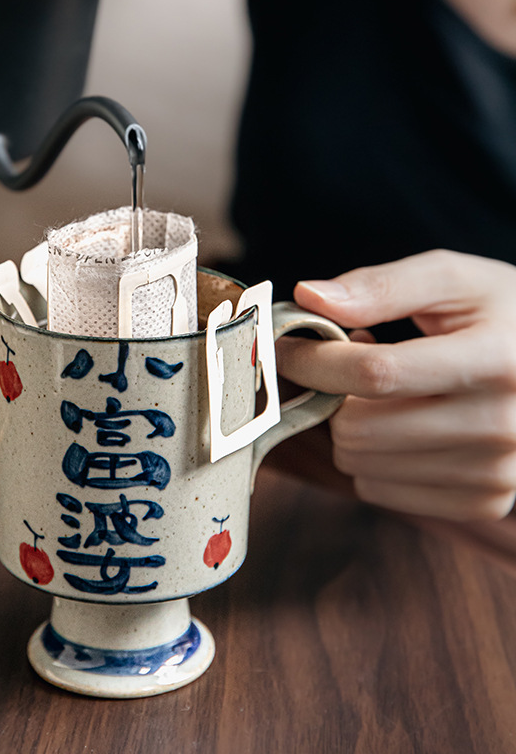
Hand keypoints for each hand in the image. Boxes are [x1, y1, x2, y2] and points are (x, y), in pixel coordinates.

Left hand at [277, 249, 515, 520]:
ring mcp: (496, 472)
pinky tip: (401, 426)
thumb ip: (381, 286)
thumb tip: (308, 296)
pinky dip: (371, 459)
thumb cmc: (499, 314)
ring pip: (361, 464)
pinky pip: (380, 490)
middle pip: (359, 429)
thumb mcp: (453, 279)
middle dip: (333, 396)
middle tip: (349, 369)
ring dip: (350, 427)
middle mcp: (502, 425)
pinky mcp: (483, 500)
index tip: (285, 349)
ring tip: (386, 394)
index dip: (314, 361)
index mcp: (496, 360)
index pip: (376, 374)